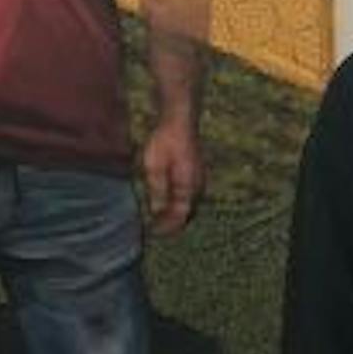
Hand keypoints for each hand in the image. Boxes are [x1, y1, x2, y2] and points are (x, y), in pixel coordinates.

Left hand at [141, 113, 205, 234]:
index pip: (180, 216)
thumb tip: (156, 213)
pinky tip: (166, 202)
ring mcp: (199, 179)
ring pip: (188, 204)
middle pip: (187, 213)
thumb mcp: (153, 168)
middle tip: (155, 231)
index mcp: (188, 187)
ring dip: (175, 213)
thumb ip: (157, 192)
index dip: (167, 227)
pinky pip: (189, 195)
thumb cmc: (165, 141)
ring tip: (159, 220)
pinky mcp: (196, 173)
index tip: (154, 234)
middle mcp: (198, 186)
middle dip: (172, 223)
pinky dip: (178, 203)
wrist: (179, 119)